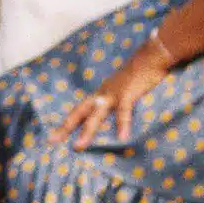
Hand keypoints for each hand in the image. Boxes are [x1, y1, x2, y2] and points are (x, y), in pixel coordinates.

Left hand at [56, 41, 174, 148]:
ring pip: (96, 115)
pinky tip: (122, 137)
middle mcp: (103, 94)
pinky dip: (122, 124)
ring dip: (87, 131)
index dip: (67, 123)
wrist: (150, 56)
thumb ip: (115, 100)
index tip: (54, 136)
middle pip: (80, 111)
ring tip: (79, 146)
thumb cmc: (139, 73)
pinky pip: (124, 111)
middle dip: (66, 127)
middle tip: (52, 141)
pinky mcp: (128, 94)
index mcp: (101, 93)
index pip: (79, 110)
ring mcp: (113, 94)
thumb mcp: (122, 87)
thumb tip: (111, 114)